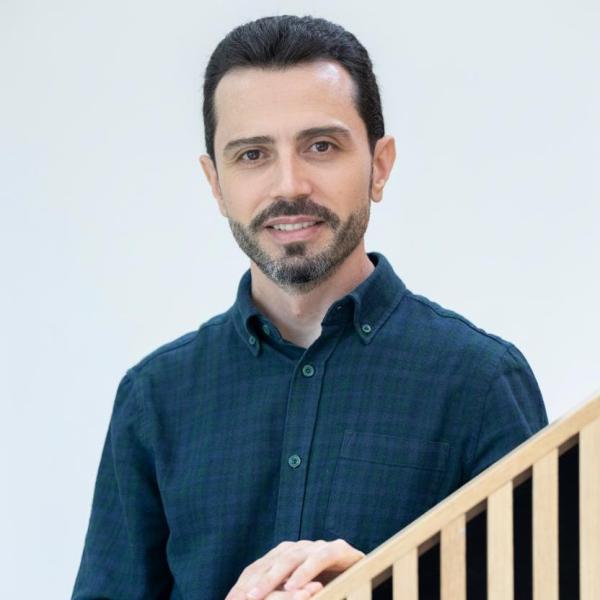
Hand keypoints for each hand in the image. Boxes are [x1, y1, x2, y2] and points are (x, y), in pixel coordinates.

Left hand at [224, 539, 364, 599]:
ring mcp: (320, 546)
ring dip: (274, 576)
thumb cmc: (331, 592)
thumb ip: (283, 598)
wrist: (368, 583)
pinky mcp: (341, 549)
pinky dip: (307, 571)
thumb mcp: (302, 597)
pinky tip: (295, 586)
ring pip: (293, 556)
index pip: (260, 566)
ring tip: (258, 595)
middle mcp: (301, 547)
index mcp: (287, 556)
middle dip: (254, 580)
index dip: (244, 583)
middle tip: (241, 599)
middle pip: (272, 560)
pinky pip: (321, 557)